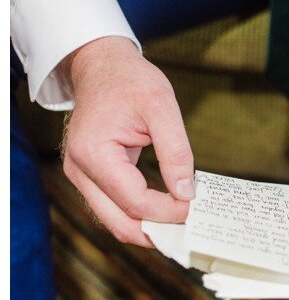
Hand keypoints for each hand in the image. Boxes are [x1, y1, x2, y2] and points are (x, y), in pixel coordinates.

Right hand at [61, 36, 194, 247]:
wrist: (101, 66)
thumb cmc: (130, 81)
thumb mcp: (162, 107)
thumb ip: (176, 152)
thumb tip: (186, 193)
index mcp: (94, 154)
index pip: (135, 202)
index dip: (169, 211)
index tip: (197, 208)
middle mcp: (80, 171)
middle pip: (119, 223)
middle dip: (157, 233)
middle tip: (191, 232)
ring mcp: (81, 176)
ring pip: (115, 220)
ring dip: (149, 228)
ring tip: (183, 226)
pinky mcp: (90, 176)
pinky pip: (115, 207)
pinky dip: (140, 215)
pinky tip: (167, 213)